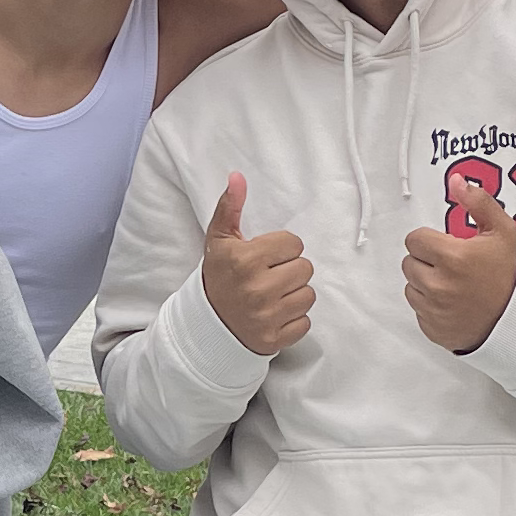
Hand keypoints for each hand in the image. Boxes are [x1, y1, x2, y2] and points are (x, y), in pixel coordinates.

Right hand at [201, 172, 312, 355]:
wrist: (206, 324)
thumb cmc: (218, 277)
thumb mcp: (219, 240)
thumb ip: (229, 206)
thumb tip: (237, 177)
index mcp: (246, 260)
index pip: (294, 243)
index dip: (282, 248)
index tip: (265, 257)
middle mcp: (258, 289)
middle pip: (305, 268)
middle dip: (290, 270)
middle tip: (269, 276)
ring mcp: (267, 317)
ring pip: (309, 295)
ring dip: (294, 294)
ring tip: (273, 295)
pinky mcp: (274, 339)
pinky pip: (305, 322)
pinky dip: (293, 319)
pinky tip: (275, 314)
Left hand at [404, 199, 515, 353]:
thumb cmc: (508, 273)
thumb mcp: (502, 231)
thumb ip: (478, 202)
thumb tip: (456, 181)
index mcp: (453, 257)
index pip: (414, 239)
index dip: (431, 240)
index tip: (448, 246)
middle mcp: (439, 285)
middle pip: (409, 262)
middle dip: (427, 260)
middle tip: (453, 265)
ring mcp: (434, 310)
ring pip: (411, 286)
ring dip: (426, 282)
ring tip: (454, 284)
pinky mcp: (431, 328)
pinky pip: (418, 310)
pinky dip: (431, 305)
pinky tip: (453, 302)